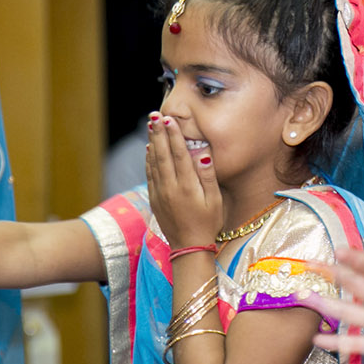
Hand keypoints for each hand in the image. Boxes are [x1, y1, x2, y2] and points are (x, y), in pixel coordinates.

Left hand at [144, 112, 222, 249]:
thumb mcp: (214, 200)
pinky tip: (149, 148)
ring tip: (150, 126)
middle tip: (155, 115)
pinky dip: (148, 159)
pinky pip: (149, 174)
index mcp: (187, 186)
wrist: (188, 247)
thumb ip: (208, 176)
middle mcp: (170, 187)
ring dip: (152, 142)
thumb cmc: (207, 223)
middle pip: (162, 154)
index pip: (178, 154)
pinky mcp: (154, 199)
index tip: (170, 119)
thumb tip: (203, 154)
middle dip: (159, 133)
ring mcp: (160, 193)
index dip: (173, 135)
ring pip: (153, 162)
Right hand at [308, 249, 363, 363]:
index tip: (338, 250)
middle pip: (355, 286)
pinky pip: (358, 345)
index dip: (358, 259)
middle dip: (332, 274)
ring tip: (303, 297)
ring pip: (350, 314)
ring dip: (327, 306)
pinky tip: (317, 340)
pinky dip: (337, 343)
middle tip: (307, 265)